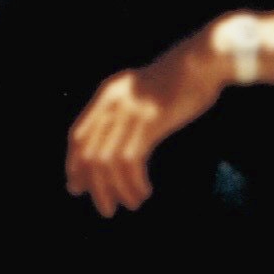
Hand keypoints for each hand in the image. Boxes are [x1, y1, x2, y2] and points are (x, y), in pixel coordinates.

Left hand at [65, 36, 219, 216]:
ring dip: (117, 190)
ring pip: (108, 161)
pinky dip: (134, 182)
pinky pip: (131, 160)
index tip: (77, 187)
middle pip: (89, 153)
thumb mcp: (139, 93)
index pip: (78, 136)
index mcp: (106, 95)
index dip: (75, 164)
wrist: (198, 63)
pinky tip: (145, 191)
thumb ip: (123, 112)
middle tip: (105, 209)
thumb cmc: (174, 83)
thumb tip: (114, 148)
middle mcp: (111, 103)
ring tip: (131, 204)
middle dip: (94, 185)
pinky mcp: (149, 121)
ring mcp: (129, 111)